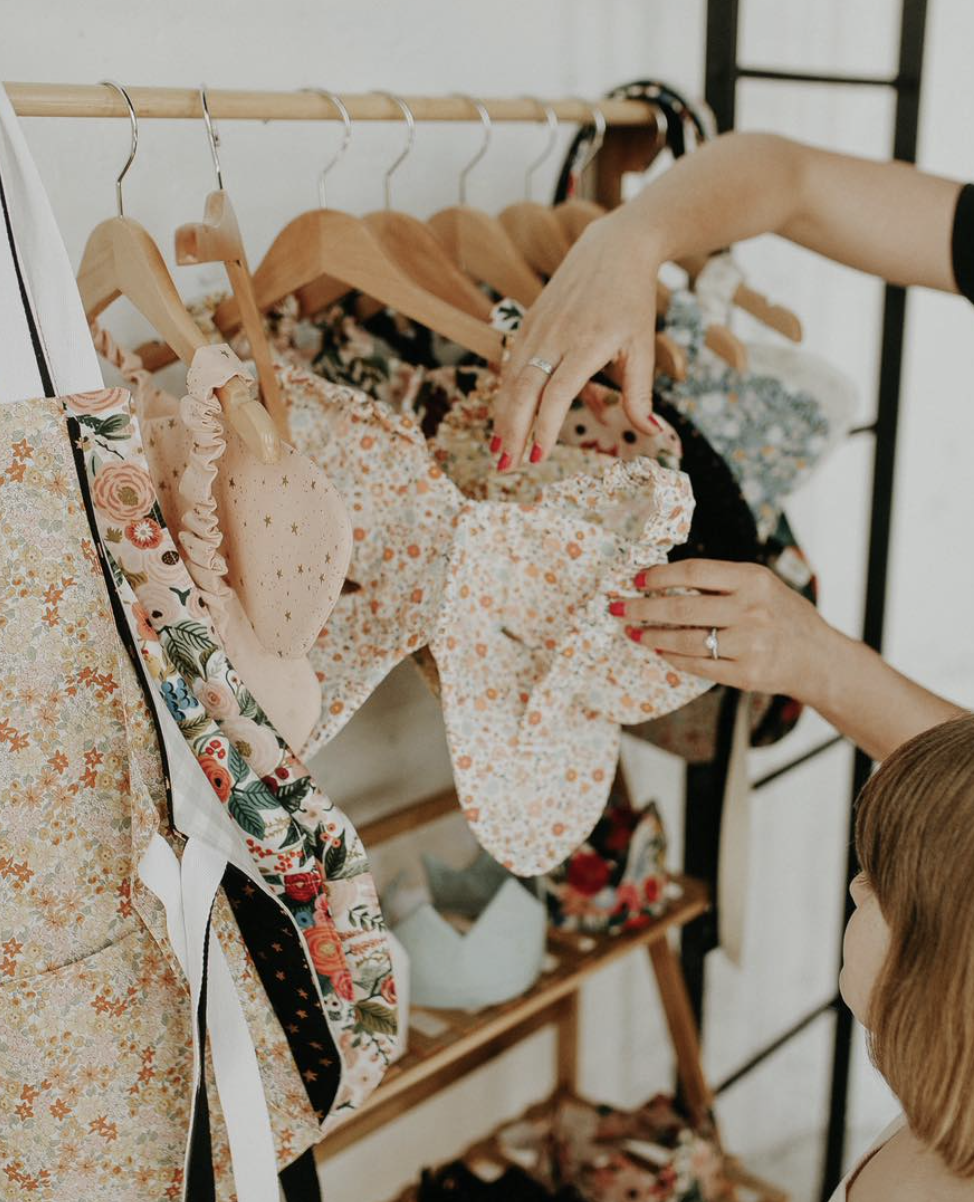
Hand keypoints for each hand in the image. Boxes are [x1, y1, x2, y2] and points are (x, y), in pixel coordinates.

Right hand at [491, 209, 662, 468]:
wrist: (613, 248)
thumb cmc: (632, 301)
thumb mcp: (643, 348)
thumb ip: (640, 395)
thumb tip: (652, 434)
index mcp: (587, 343)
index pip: (558, 393)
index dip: (545, 426)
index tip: (539, 457)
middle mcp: (556, 335)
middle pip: (524, 389)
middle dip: (512, 430)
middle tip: (506, 466)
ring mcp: (537, 327)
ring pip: (511, 378)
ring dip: (502, 416)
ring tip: (498, 451)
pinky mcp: (527, 322)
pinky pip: (511, 364)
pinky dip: (505, 395)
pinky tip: (503, 420)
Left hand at [611, 558, 833, 701]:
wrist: (818, 658)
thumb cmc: (784, 616)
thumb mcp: (762, 586)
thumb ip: (722, 583)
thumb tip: (665, 582)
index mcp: (753, 580)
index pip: (693, 572)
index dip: (659, 576)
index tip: (637, 580)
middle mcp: (751, 610)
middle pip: (681, 608)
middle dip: (642, 608)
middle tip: (619, 608)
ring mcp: (749, 644)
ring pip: (685, 640)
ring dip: (652, 636)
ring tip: (634, 631)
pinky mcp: (745, 674)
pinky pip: (697, 665)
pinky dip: (673, 658)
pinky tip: (659, 650)